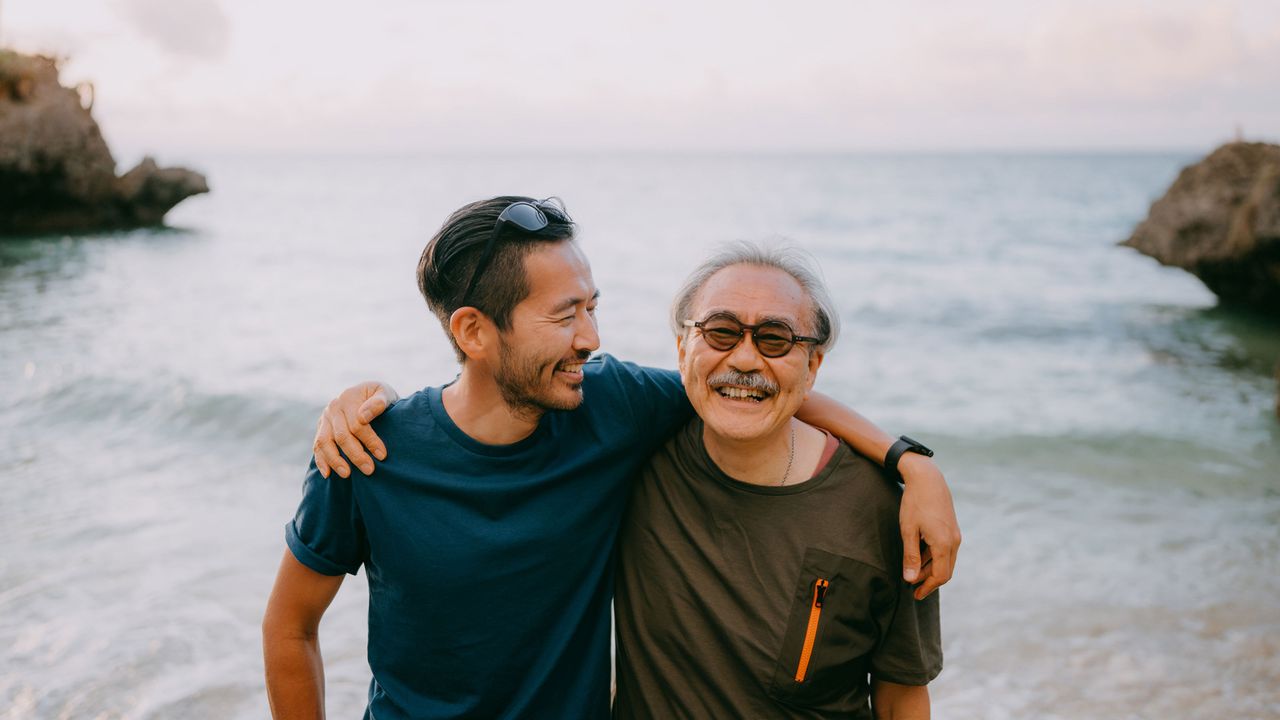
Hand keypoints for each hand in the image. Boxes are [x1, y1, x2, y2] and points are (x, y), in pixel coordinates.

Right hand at [313, 381, 398, 477]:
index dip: (370, 440)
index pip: (357, 423)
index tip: (382, 455)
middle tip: (369, 470)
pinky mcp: (321, 429)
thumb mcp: (384, 392)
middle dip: (356, 455)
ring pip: (325, 442)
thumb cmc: (379, 397)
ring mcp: (325, 419)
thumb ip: (378, 402)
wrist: (367, 395)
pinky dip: (321, 461)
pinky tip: (327, 474)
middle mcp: (333, 408)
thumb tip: (363, 417)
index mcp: (348, 397)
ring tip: (347, 474)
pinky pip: (317, 446)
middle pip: (342, 436)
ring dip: (335, 460)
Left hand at [897, 454, 959, 599]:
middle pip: (944, 570)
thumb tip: (910, 579)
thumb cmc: (915, 503)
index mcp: (944, 544)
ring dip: (930, 569)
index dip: (927, 587)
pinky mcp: (952, 528)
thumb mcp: (908, 530)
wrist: (927, 478)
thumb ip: (910, 556)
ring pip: (945, 560)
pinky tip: (919, 556)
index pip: (940, 576)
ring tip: (912, 572)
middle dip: (928, 581)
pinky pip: (945, 549)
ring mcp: (955, 534)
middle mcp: (954, 541)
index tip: (915, 594)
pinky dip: (933, 557)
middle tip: (911, 587)